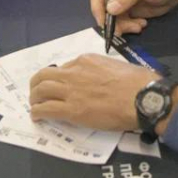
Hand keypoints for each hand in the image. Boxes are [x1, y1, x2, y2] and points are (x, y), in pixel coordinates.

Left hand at [30, 55, 156, 131]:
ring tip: (34, 105)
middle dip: (37, 83)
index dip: (60, 77)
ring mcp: (71, 90)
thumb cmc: (138, 83)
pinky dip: (37, 112)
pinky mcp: (71, 110)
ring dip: (34, 98)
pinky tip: (36, 116)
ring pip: (41, 90)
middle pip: (45, 75)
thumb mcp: (117, 66)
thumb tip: (102, 79)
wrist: (143, 98)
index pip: (65, 66)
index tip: (61, 85)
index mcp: (86, 60)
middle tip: (37, 92)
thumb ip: (103, 70)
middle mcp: (74, 72)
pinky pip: (46, 109)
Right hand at [87, 0, 177, 35]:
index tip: (104, 22)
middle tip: (121, 31)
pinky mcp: (127, 10)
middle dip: (111, 20)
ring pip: (112, 17)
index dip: (97, 7)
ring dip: (122, 26)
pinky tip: (141, 25)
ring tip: (137, 27)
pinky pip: (121, 22)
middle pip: (102, 7)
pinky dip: (129, 26)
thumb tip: (110, 10)